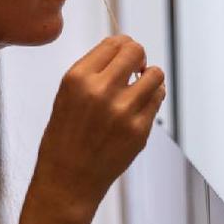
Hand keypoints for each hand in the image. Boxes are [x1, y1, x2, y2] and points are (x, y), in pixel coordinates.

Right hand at [19, 35, 165, 223]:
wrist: (67, 181)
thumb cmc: (65, 136)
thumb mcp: (67, 94)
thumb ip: (93, 69)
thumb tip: (124, 47)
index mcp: (78, 78)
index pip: (114, 42)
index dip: (123, 45)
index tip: (124, 54)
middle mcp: (100, 90)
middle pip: (136, 51)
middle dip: (138, 56)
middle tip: (134, 67)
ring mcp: (123, 111)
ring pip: (155, 73)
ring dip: (149, 76)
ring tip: (139, 87)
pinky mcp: (139, 130)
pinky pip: (158, 98)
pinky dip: (153, 97)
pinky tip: (140, 105)